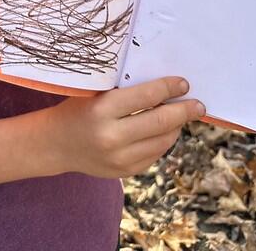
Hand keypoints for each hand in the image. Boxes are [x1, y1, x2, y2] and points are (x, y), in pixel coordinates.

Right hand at [46, 76, 203, 178]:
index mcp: (102, 110)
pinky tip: (165, 130)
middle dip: (184, 111)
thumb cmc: (77, 108)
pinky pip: (154, 155)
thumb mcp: (94, 93)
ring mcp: (119, 158)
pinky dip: (163, 140)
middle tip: (199, 105)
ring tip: (182, 116)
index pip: (147, 96)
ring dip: (176, 127)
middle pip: (161, 122)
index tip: (184, 83)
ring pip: (162, 141)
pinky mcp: (124, 172)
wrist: (56, 144)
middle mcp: (112, 136)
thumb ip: (124, 91)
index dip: (169, 88)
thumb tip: (163, 87)